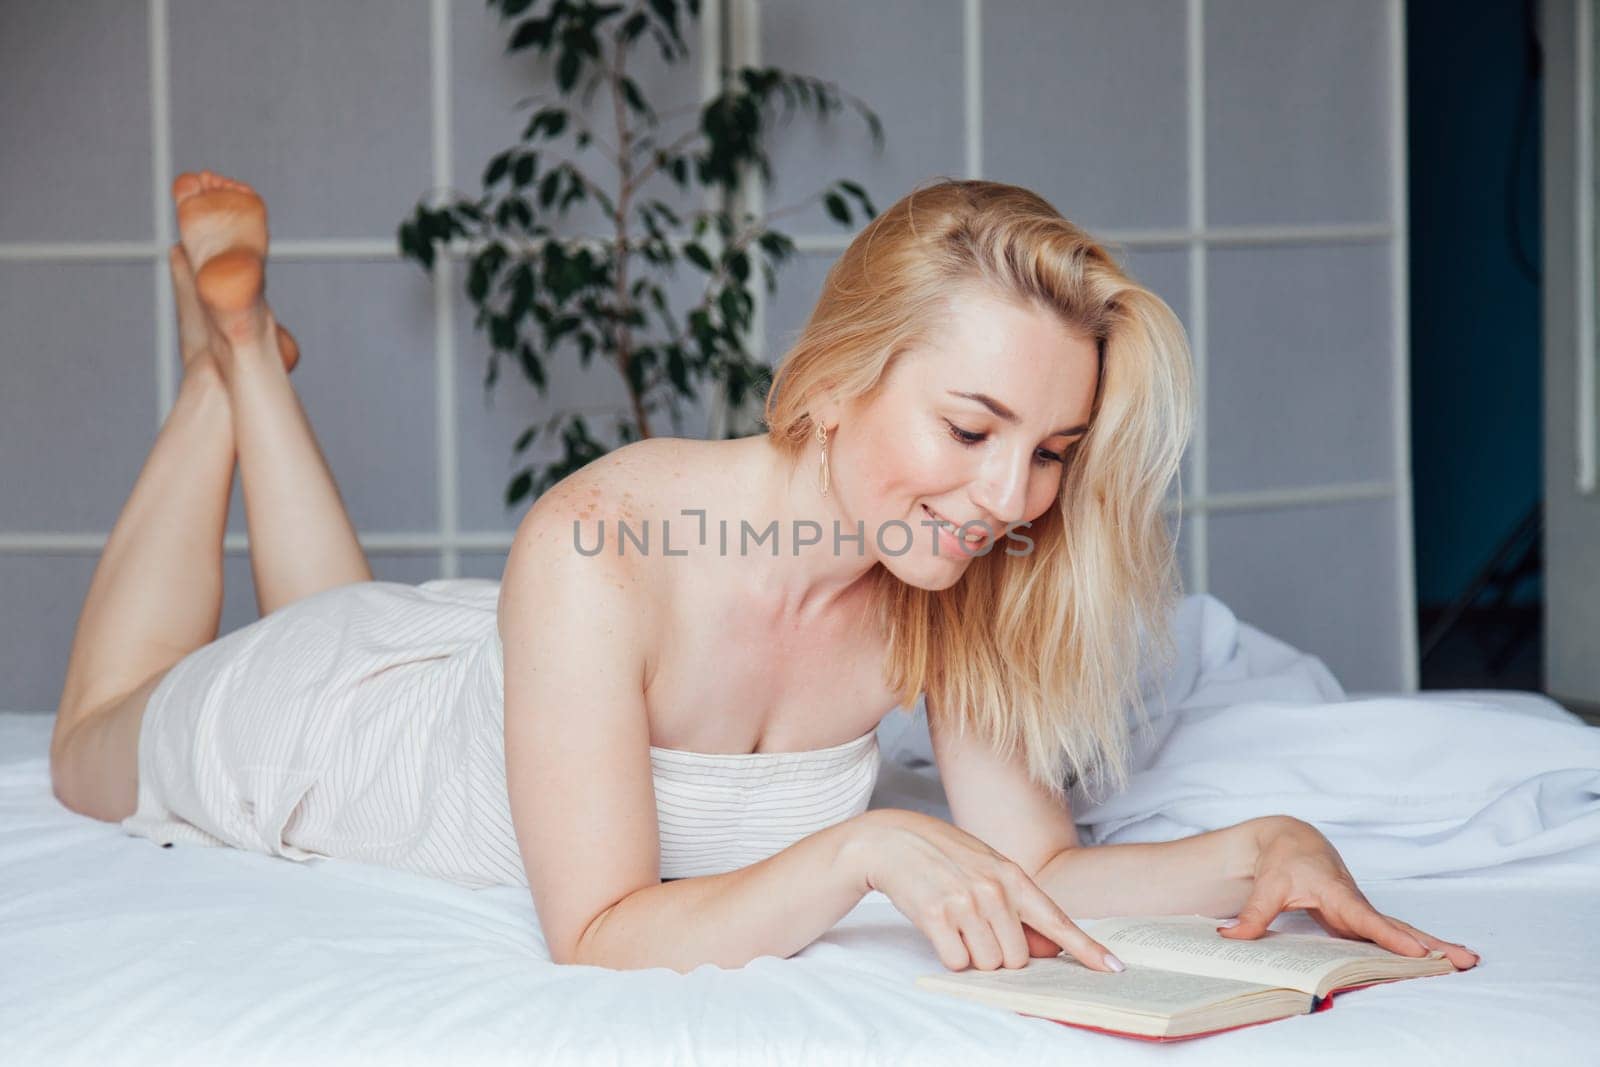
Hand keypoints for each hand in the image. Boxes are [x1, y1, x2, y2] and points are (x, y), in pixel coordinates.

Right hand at [848, 808, 1121, 973]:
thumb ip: (1019, 907)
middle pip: (1017, 957)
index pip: (1057, 919)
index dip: (1086, 949)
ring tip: (956, 923)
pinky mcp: (935, 916)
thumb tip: (1050, 948)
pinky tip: (939, 928)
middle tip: (977, 928)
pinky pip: (957, 962)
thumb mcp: (988, 870)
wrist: (892, 840)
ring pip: (988, 963)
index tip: (1112, 968)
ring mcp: (964, 903)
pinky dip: (950, 955)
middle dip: (1000, 954)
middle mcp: (993, 889)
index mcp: (1012, 876)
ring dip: (973, 954)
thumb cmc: (945, 856)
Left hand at [1219, 816, 1479, 970]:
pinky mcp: (1360, 920)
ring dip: (1432, 946)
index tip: (1419, 951)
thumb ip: (1253, 913)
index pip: (1365, 917)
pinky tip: (1435, 962)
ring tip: (1467, 962)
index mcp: (1336, 891)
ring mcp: (1361, 912)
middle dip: (1431, 943)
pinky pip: (1390, 935)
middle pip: (1397, 925)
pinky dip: (1414, 947)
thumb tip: (1232, 938)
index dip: (1390, 936)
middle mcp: (1355, 903)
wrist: (1291, 841)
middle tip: (1467, 959)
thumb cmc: (1282, 859)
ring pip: (1400, 930)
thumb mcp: (1266, 884)